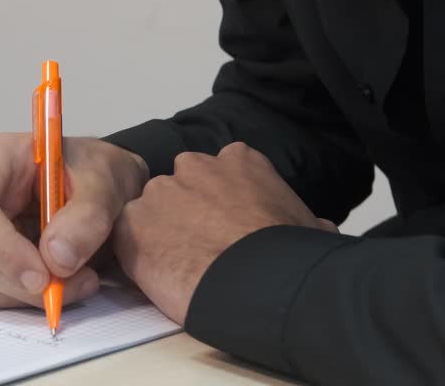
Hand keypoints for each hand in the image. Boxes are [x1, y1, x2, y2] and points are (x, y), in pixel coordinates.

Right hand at [0, 133, 148, 309]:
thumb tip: (57, 259)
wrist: (98, 187)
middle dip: (23, 281)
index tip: (42, 276)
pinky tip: (66, 282)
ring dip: (32, 294)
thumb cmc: (93, 172)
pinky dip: (30, 299)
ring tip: (83, 279)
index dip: (0, 245)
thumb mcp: (104, 182)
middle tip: (80, 282)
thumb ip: (86, 217)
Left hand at [113, 142, 336, 324]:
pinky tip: (158, 276)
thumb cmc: (289, 256)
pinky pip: (126, 237)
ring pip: (150, 212)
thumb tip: (317, 227)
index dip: (219, 203)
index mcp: (240, 161)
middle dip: (184, 214)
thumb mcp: (310, 225)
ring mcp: (160, 192)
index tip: (224, 227)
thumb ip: (300, 215)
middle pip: (180, 188)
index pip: (219, 173)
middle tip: (197, 248)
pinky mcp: (133, 222)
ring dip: (158, 234)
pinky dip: (136, 256)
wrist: (260, 282)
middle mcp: (195, 166)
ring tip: (178, 267)